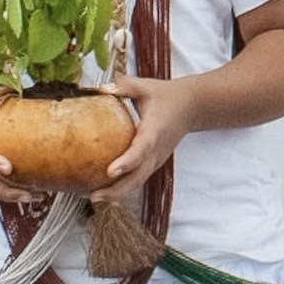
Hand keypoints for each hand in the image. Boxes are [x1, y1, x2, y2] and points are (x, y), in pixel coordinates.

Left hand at [92, 74, 197, 199]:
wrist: (192, 107)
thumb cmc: (166, 96)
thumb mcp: (146, 86)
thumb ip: (124, 86)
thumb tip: (101, 90)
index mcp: (154, 130)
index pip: (141, 149)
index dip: (126, 162)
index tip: (110, 172)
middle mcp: (156, 150)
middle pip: (138, 177)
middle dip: (116, 190)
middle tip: (93, 196)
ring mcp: (156, 160)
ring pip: (138, 182)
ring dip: (117, 193)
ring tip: (92, 197)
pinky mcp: (152, 164)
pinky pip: (137, 179)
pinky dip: (121, 188)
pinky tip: (102, 190)